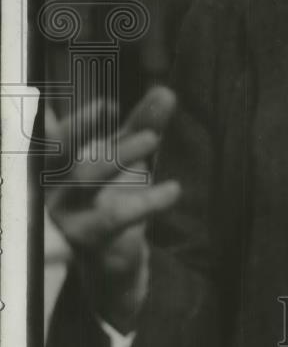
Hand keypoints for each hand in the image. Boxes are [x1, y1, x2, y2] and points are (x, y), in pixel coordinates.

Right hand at [45, 86, 180, 331]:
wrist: (117, 254)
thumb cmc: (113, 194)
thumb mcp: (131, 157)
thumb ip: (144, 125)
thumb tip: (165, 92)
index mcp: (60, 162)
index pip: (57, 137)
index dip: (77, 121)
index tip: (108, 106)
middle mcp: (54, 186)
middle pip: (62, 153)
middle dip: (84, 128)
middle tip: (125, 115)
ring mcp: (66, 214)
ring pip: (85, 179)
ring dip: (118, 154)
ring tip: (152, 138)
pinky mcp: (87, 238)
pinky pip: (113, 217)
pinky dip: (146, 200)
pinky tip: (174, 190)